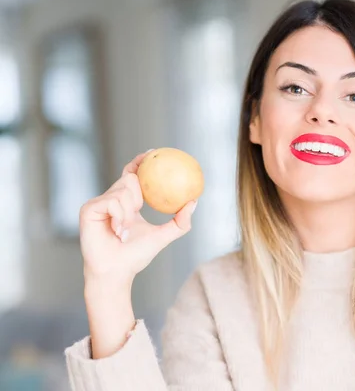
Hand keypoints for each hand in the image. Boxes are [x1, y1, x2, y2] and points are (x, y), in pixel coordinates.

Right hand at [79, 150, 197, 286]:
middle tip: (139, 208)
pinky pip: (112, 201)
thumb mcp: (163, 236)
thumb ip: (180, 222)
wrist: (116, 272)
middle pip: (130, 179)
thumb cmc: (136, 256)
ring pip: (124, 190)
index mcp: (126, 203)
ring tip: (124, 232)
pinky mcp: (89, 209)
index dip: (140, 162)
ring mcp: (99, 203)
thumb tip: (194, 202)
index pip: (133, 175)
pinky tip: (117, 231)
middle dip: (138, 195)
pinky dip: (120, 216)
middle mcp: (112, 199)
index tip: (152, 153)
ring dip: (129, 213)